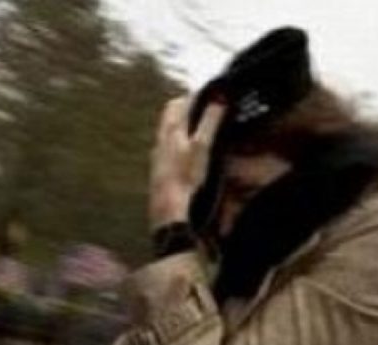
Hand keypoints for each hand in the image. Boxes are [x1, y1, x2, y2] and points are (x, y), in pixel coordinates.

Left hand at [148, 96, 225, 230]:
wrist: (172, 217)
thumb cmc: (186, 182)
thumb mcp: (202, 148)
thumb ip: (210, 122)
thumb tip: (219, 99)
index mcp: (169, 134)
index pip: (176, 104)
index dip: (193, 97)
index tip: (208, 95)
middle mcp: (160, 145)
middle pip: (170, 120)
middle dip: (185, 111)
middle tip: (202, 109)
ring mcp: (159, 162)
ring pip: (167, 138)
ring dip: (181, 130)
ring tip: (198, 131)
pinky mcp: (161, 179)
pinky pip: (168, 156)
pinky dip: (179, 150)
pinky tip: (189, 160)